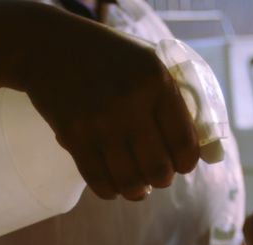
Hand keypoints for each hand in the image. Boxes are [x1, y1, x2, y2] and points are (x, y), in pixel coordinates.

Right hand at [21, 10, 199, 200]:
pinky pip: (99, 181)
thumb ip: (175, 98)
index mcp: (157, 81)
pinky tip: (113, 187)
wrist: (49, 46)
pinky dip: (110, 191)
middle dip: (161, 179)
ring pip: (130, 182)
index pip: (185, 143)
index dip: (186, 163)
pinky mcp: (73, 136)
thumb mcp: (149, 62)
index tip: (181, 165)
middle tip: (157, 175)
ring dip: (137, 190)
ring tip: (137, 185)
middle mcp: (130, 102)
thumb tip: (202, 150)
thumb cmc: (109, 56)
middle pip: (158, 169)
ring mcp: (99, 122)